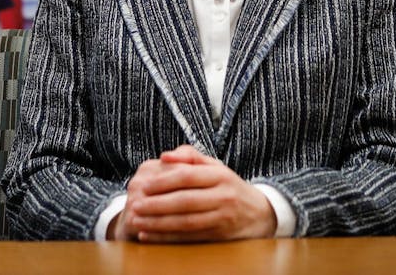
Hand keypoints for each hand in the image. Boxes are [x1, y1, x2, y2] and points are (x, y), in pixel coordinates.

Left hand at [112, 145, 276, 242]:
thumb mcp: (215, 166)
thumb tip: (164, 156)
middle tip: (135, 206)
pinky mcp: (220, 237)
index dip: (163, 181)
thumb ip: (189, 156)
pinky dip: (168, 238)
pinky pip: (190, 238)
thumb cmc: (228, 185)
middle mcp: (223, 197)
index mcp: (220, 175)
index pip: (187, 176)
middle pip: (185, 201)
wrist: (260, 213)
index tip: (143, 185)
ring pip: (186, 222)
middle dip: (157, 205)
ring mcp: (223, 218)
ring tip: (137, 222)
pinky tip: (150, 237)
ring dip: (158, 224)